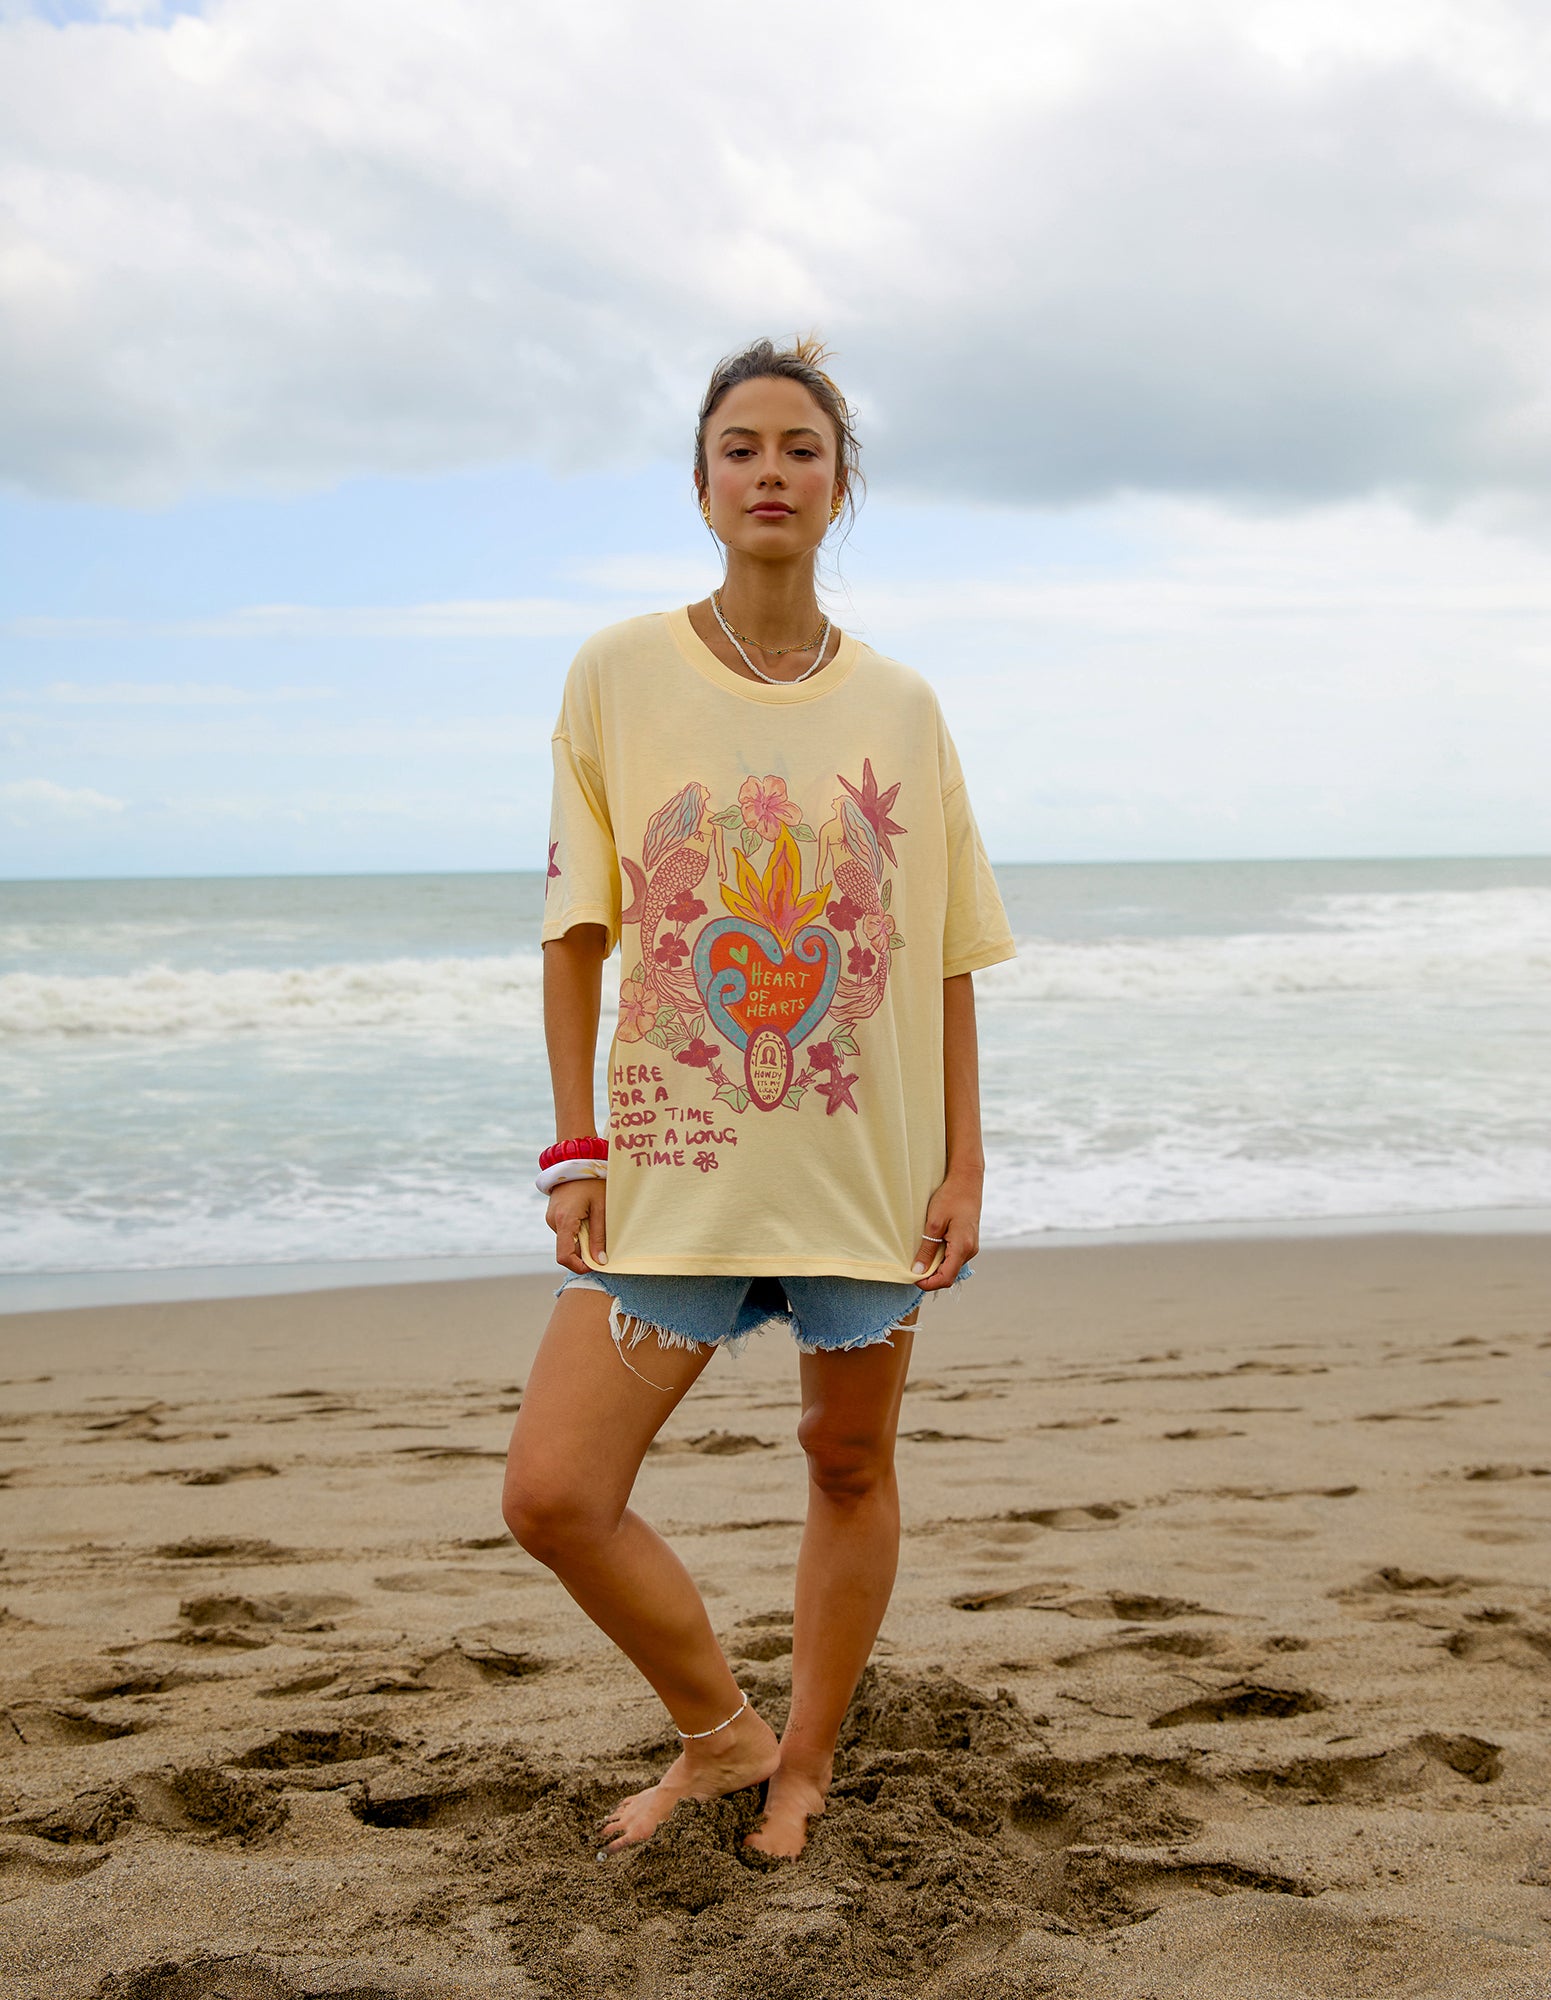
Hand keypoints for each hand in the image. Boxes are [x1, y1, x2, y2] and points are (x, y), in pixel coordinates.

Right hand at [547, 1177, 606, 1272]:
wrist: (577, 1160)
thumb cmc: (592, 1182)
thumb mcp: (601, 1208)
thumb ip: (599, 1236)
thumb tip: (600, 1261)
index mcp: (564, 1220)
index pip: (564, 1256)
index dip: (579, 1266)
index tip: (595, 1264)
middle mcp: (553, 1221)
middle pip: (567, 1250)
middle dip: (584, 1251)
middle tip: (601, 1238)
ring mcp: (551, 1218)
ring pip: (567, 1241)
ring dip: (582, 1239)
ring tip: (594, 1221)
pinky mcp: (554, 1215)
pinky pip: (565, 1231)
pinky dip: (577, 1231)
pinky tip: (587, 1216)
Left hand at [912, 1166, 981, 1289]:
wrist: (967, 1180)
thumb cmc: (950, 1197)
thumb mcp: (933, 1223)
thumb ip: (927, 1249)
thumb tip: (919, 1271)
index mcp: (962, 1247)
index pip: (946, 1279)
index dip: (928, 1283)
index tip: (912, 1277)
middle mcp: (970, 1250)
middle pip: (949, 1275)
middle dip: (930, 1276)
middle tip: (911, 1267)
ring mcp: (971, 1246)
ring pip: (951, 1266)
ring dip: (935, 1266)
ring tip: (919, 1256)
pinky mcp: (968, 1241)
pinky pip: (954, 1256)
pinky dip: (941, 1257)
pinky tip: (930, 1247)